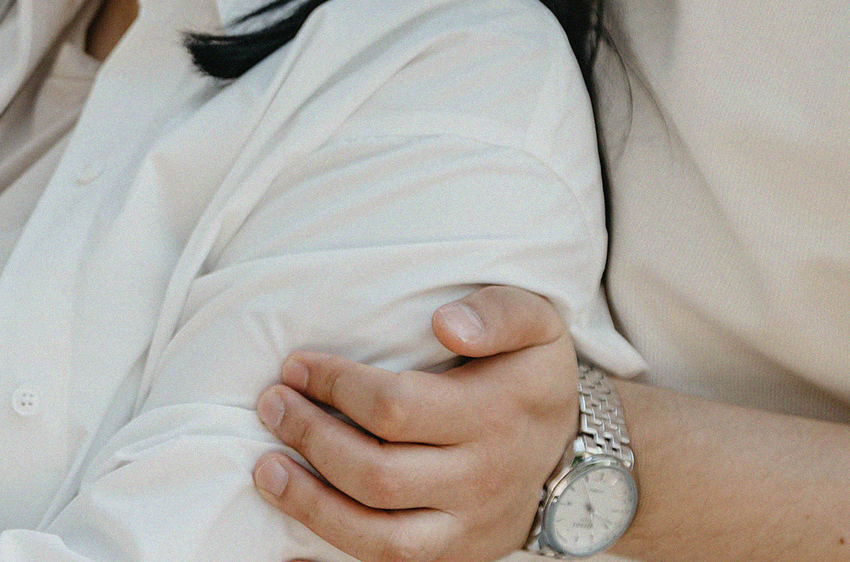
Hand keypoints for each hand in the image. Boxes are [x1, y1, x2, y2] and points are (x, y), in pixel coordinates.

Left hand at [253, 286, 577, 561]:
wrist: (582, 461)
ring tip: (267, 469)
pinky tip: (290, 536)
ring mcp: (464, 528)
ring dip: (311, 504)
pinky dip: (333, 554)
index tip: (298, 366)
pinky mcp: (453, 558)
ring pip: (377, 536)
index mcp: (493, 416)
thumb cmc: (536, 380)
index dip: (336, 387)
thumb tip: (447, 322)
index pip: (395, 408)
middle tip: (272, 405)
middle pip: (377, 473)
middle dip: (311, 438)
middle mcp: (478, 480)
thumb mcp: (537, 326)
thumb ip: (497, 312)